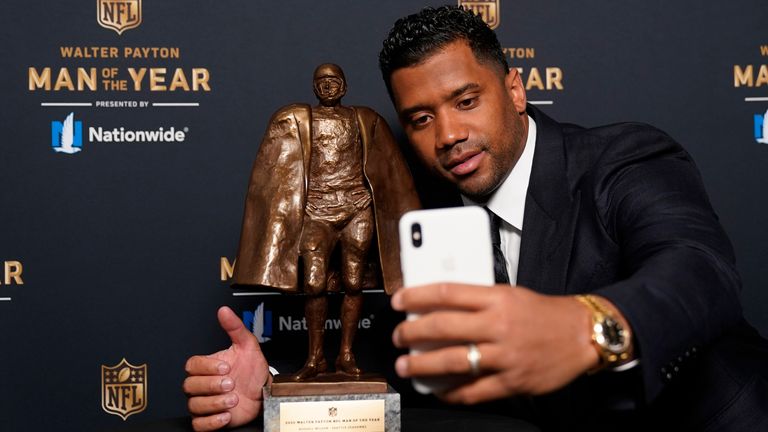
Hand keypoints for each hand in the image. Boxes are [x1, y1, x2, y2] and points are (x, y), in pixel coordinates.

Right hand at [183, 306, 270, 430]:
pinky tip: (226, 415)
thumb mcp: (247, 345)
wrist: (263, 392)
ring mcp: (205, 402)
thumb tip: (224, 310)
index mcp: (207, 366)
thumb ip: (235, 327)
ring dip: (215, 403)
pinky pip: (199, 425)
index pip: (192, 365)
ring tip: (234, 399)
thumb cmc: (252, 370)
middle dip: (212, 385)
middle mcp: (202, 384)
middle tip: (231, 383)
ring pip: (195, 405)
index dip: (207, 367)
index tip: (226, 367)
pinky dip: (211, 421)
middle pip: (190, 386)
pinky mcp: (209, 420)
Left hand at [391, 284, 597, 403]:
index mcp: (497, 298)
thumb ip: (478, 299)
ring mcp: (504, 356)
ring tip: (406, 365)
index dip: (417, 296)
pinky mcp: (512, 381)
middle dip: (412, 332)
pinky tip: (438, 390)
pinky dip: (452, 392)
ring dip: (422, 365)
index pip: (447, 292)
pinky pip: (474, 391)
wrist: (582, 334)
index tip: (399, 300)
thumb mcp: (510, 293)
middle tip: (398, 336)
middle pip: (443, 327)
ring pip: (452, 361)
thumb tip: (440, 305)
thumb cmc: (544, 313)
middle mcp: (498, 326)